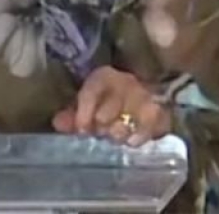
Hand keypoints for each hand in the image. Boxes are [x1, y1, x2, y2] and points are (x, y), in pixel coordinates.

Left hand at [51, 66, 171, 146]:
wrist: (143, 94)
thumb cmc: (109, 99)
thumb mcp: (88, 101)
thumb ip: (72, 114)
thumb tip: (58, 124)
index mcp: (103, 76)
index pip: (91, 92)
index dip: (83, 114)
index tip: (82, 130)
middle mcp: (125, 82)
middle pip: (107, 112)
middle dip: (100, 127)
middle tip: (99, 133)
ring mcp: (145, 96)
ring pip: (127, 120)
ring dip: (117, 133)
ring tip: (113, 137)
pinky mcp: (160, 111)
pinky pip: (151, 127)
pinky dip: (140, 136)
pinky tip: (131, 142)